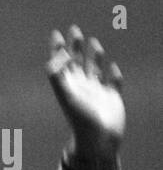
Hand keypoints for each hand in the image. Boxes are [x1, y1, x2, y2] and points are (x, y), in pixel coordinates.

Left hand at [46, 27, 123, 160]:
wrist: (97, 140)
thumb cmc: (80, 118)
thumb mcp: (66, 94)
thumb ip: (58, 74)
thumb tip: (59, 54)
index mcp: (68, 85)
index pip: (61, 62)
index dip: (58, 48)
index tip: (56, 33)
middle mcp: (81, 87)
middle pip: (77, 62)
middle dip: (75, 47)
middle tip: (74, 30)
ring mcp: (97, 93)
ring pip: (94, 70)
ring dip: (94, 57)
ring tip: (94, 43)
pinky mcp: (112, 99)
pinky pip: (112, 84)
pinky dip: (113, 75)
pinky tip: (113, 68)